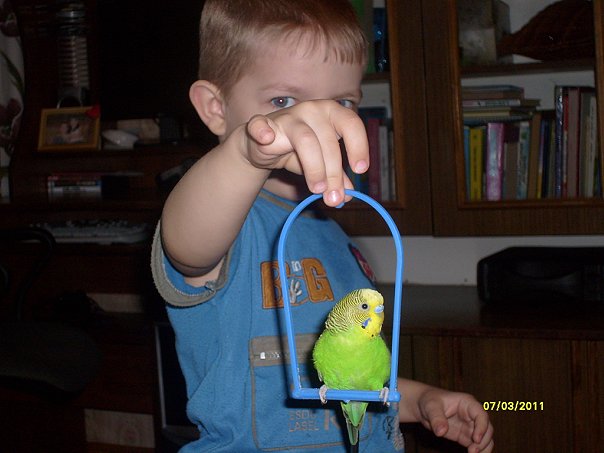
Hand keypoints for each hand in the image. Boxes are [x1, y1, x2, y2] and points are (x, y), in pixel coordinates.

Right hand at [244, 100, 368, 206]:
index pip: (351, 123)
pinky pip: (261, 124)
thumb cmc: (299, 149)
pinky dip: (263, 130)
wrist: (264, 145)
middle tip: (334, 197)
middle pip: (328, 142)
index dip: (359, 146)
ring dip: (314, 168)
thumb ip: (336, 177)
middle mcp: (312, 110)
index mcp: (332, 114)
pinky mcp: (263, 124)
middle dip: (334, 173)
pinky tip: (267, 138)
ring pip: (306, 141)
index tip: (360, 170)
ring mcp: (288, 116)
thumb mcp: (322, 163)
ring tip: (317, 190)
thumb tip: (348, 195)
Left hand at [417, 387, 493, 452]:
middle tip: (473, 451)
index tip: (475, 439)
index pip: (481, 415)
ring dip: (483, 449)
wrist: (423, 406)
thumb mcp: (430, 406)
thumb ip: (436, 418)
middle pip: (487, 428)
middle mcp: (472, 415)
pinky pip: (476, 446)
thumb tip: (441, 432)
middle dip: (483, 441)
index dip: (482, 427)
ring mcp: (470, 426)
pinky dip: (478, 452)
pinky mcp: (465, 436)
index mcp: (467, 403)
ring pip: (485, 439)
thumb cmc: (429, 400)